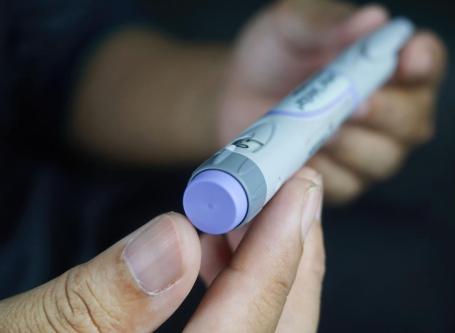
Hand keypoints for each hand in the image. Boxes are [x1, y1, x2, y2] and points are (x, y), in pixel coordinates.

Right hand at [0, 168, 323, 331]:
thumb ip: (98, 302)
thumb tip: (176, 237)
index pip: (246, 327)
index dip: (275, 254)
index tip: (296, 190)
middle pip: (281, 332)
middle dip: (293, 257)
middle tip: (293, 191)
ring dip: (270, 270)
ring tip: (249, 216)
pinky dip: (243, 292)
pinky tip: (215, 256)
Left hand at [218, 1, 446, 203]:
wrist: (236, 94)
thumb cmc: (272, 55)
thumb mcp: (291, 27)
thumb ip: (326, 23)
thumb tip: (373, 19)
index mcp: (388, 65)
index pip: (426, 62)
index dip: (424, 63)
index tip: (407, 60)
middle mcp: (389, 111)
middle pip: (413, 122)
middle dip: (386, 115)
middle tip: (355, 106)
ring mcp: (368, 151)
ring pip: (381, 160)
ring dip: (350, 145)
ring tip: (318, 131)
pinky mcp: (342, 181)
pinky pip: (344, 185)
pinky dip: (322, 171)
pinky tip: (300, 155)